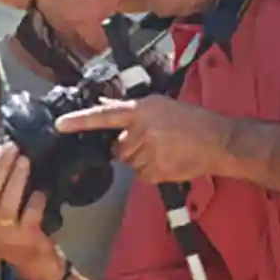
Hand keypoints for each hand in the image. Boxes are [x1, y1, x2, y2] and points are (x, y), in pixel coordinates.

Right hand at [0, 144, 61, 275]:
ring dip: (16, 179)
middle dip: (1, 166)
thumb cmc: (9, 227)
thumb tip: (2, 150)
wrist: (27, 260)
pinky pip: (29, 215)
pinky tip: (40, 192)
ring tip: (25, 161)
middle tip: (14, 148)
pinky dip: (35, 200)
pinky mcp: (25, 238)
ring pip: (6, 203)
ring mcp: (4, 234)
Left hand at [55, 96, 234, 184]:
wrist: (219, 141)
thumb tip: (104, 104)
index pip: (104, 115)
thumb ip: (131, 109)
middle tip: (154, 141)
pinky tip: (169, 161)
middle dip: (129, 147)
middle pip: (118, 147)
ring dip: (142, 159)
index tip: (60, 124)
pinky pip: (141, 175)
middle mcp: (141, 130)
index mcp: (141, 110)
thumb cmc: (192, 120)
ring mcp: (148, 152)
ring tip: (165, 150)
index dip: (80, 121)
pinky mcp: (155, 171)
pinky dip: (152, 171)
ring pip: (130, 162)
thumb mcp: (161, 106)